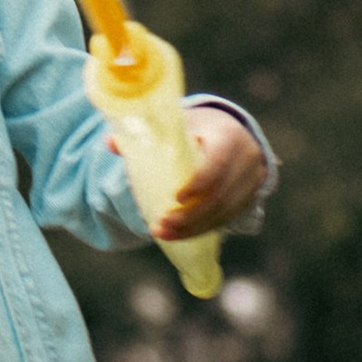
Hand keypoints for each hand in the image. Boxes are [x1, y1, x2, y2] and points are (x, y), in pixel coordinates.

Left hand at [158, 105, 270, 241]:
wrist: (233, 134)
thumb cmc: (198, 128)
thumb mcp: (178, 125)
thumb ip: (146, 134)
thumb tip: (109, 143)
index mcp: (228, 135)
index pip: (219, 162)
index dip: (200, 183)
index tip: (176, 198)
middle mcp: (246, 158)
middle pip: (221, 194)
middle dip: (190, 215)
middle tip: (161, 226)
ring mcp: (252, 180)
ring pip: (225, 211)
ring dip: (194, 228)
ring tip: (164, 234)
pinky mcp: (250, 197)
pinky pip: (228, 218)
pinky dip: (203, 229)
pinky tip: (181, 235)